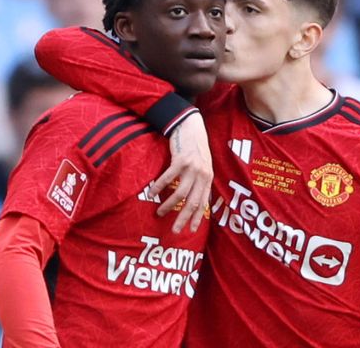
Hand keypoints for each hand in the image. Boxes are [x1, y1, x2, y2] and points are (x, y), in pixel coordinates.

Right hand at [149, 112, 212, 232]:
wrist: (191, 127)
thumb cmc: (195, 148)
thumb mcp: (203, 166)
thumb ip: (199, 181)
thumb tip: (194, 200)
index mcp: (208, 178)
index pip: (203, 203)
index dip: (197, 218)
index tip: (191, 231)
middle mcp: (202, 175)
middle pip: (193, 202)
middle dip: (183, 218)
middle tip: (175, 230)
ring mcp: (192, 168)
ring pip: (180, 193)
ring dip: (169, 205)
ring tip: (160, 212)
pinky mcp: (181, 160)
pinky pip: (168, 178)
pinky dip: (159, 187)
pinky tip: (151, 193)